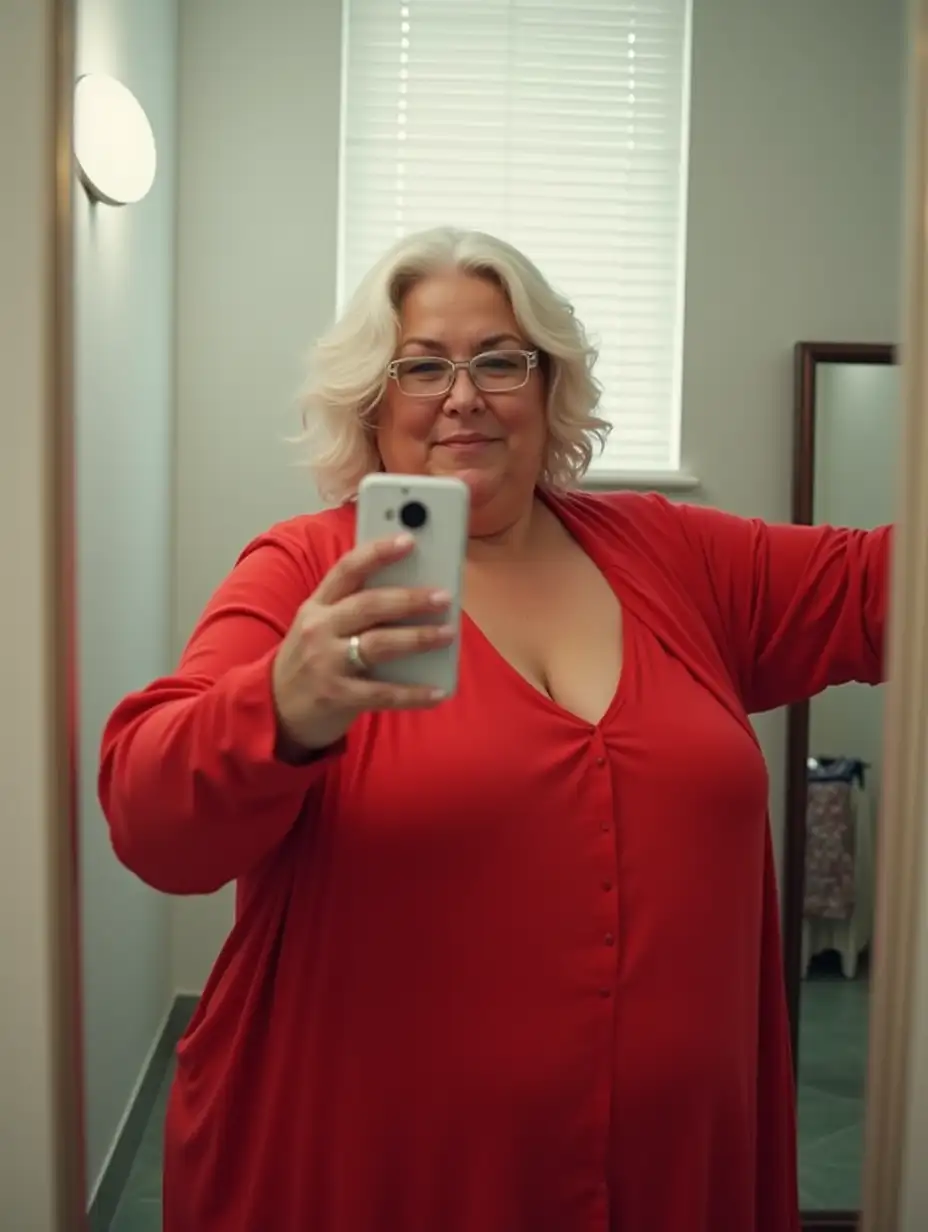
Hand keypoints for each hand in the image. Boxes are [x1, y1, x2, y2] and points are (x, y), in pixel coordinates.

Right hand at [271, 533, 453, 753]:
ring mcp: (325, 663)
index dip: (378, 552)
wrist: (275, 709)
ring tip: (448, 634)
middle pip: (368, 605)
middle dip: (409, 599)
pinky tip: (437, 692)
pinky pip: (383, 693)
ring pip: (378, 644)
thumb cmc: (311, 659)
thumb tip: (414, 591)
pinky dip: (413, 693)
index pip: (347, 569)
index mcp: (317, 605)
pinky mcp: (336, 697)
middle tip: (443, 596)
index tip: (409, 541)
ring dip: (417, 638)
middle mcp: (318, 629)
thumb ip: (358, 608)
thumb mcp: (322, 626)